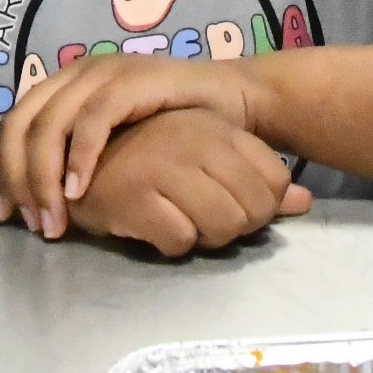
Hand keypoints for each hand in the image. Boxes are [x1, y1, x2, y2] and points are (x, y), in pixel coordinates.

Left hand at [0, 48, 262, 238]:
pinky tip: (77, 190)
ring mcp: (104, 72)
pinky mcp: (132, 80)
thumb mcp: (114, 143)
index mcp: (66, 84)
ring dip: (45, 176)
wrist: (229, 99)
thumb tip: (36, 199)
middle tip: (33, 225)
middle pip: (24, 124)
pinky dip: (80, 156)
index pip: (16, 125)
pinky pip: (94, 119)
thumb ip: (77, 157)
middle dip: (19, 179)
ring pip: (51, 123)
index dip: (4, 171)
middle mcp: (77, 72)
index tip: (6, 215)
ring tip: (53, 219)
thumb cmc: (169, 127)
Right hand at [56, 109, 311, 257]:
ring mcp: (165, 167)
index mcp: (214, 127)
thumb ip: (255, 178)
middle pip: (254, 209)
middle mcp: (195, 141)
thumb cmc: (142, 153)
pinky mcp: (136, 196)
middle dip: (239, 228)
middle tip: (213, 226)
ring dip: (206, 239)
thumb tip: (305, 201)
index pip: (274, 179)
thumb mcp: (202, 155)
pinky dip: (171, 244)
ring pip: (223, 228)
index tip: (240, 210)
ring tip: (182, 226)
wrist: (68, 156)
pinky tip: (152, 229)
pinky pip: (180, 242)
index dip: (263, 207)